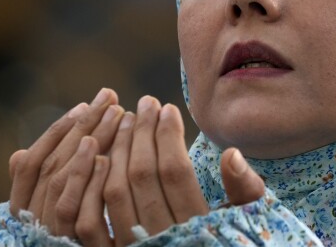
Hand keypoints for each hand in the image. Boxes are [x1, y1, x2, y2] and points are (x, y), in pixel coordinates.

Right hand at [8, 88, 122, 238]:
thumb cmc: (85, 233)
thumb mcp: (69, 202)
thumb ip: (56, 179)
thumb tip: (35, 149)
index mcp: (26, 207)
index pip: (33, 163)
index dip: (57, 131)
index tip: (84, 104)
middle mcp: (32, 221)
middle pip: (52, 165)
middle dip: (82, 127)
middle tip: (109, 99)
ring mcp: (52, 235)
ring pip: (60, 183)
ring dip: (88, 144)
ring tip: (113, 116)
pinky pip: (74, 213)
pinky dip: (85, 181)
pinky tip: (101, 156)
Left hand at [75, 96, 264, 246]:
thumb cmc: (231, 241)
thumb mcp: (246, 220)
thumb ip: (245, 190)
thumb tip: (231, 153)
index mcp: (198, 228)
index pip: (175, 172)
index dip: (169, 136)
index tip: (168, 108)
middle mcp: (162, 239)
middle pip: (141, 175)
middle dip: (141, 132)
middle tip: (144, 102)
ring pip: (113, 192)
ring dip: (115, 149)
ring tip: (123, 118)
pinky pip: (88, 221)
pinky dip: (88, 186)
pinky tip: (98, 155)